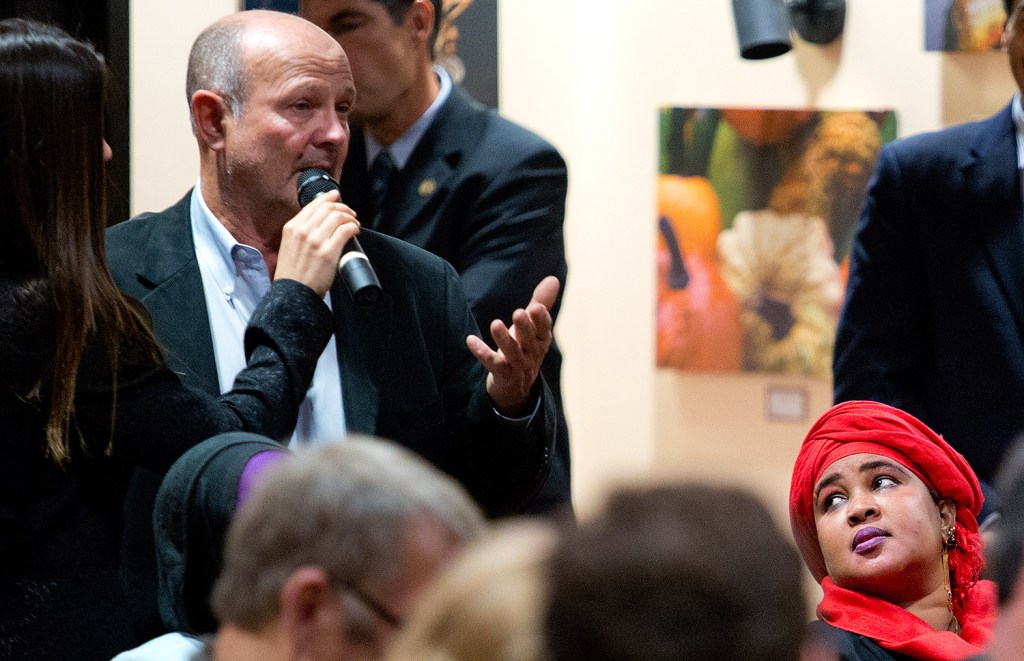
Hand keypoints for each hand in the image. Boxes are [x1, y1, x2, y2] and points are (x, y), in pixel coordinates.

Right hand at [275, 189, 358, 296]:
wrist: (293, 293)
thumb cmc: (293, 273)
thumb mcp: (290, 245)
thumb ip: (302, 232)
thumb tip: (321, 221)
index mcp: (292, 228)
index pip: (313, 205)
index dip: (328, 198)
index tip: (336, 196)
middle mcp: (303, 231)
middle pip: (328, 208)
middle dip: (342, 207)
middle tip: (350, 213)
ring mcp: (316, 241)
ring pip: (338, 216)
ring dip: (350, 217)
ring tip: (354, 223)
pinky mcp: (328, 252)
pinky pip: (345, 230)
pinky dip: (354, 227)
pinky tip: (355, 231)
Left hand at [467, 276, 558, 415]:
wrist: (516, 387)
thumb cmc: (525, 349)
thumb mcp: (533, 327)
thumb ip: (541, 303)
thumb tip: (553, 278)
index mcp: (541, 340)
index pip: (544, 329)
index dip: (541, 319)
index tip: (537, 307)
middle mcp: (532, 354)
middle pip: (530, 341)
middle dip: (525, 327)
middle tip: (518, 313)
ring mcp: (518, 366)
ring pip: (513, 353)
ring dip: (504, 339)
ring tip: (495, 324)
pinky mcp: (504, 376)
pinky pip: (493, 365)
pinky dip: (482, 353)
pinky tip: (470, 340)